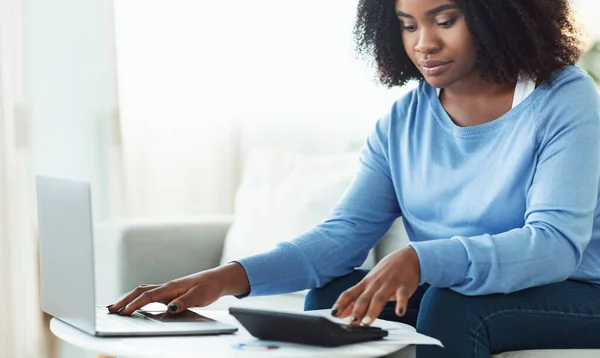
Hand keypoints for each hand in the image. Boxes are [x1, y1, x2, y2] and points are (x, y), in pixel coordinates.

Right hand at [108, 262, 249, 315]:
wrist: (217, 280)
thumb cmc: (209, 287)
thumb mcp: (199, 296)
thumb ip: (184, 302)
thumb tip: (169, 308)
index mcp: (171, 287)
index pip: (148, 296)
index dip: (134, 304)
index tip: (123, 312)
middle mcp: (167, 286)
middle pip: (140, 291)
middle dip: (124, 300)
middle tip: (110, 310)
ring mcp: (167, 289)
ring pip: (143, 292)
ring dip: (128, 298)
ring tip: (115, 308)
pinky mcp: (169, 292)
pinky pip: (149, 295)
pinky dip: (138, 299)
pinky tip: (133, 305)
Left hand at [331, 246, 420, 325]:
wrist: (408, 257)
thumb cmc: (387, 271)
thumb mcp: (370, 282)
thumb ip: (357, 298)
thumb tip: (342, 312)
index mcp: (366, 284)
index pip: (349, 293)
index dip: (341, 304)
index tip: (334, 314)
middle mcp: (375, 284)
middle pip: (363, 298)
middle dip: (356, 311)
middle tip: (351, 323)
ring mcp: (389, 285)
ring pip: (379, 298)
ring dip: (372, 310)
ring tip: (367, 322)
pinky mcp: (404, 286)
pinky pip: (402, 296)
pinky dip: (401, 304)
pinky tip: (399, 312)